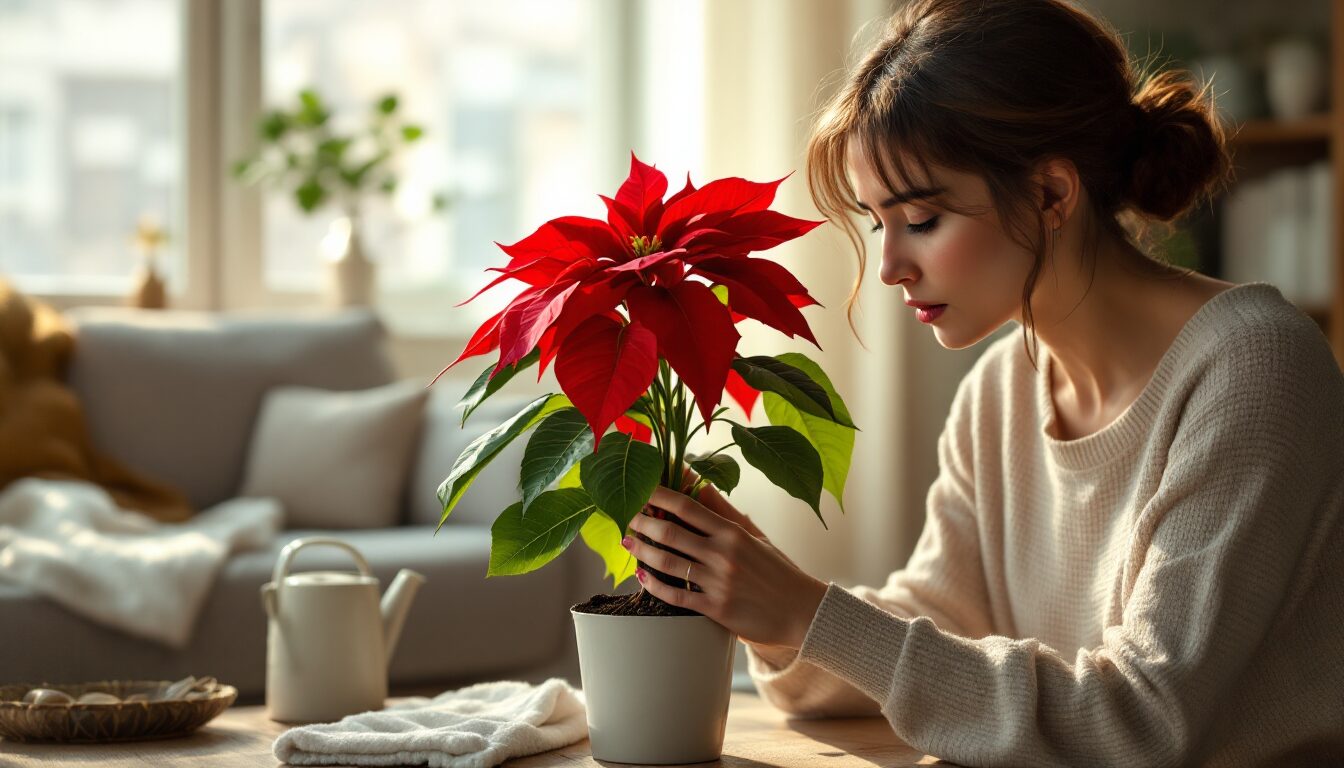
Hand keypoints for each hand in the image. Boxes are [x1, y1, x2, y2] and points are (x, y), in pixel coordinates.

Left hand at [623, 485, 828, 649]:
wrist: (802, 610)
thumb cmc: (777, 570)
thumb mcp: (754, 536)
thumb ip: (725, 512)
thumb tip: (700, 483)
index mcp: (732, 532)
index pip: (687, 506)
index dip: (658, 495)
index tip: (641, 489)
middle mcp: (723, 553)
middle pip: (671, 532)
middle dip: (642, 523)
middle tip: (625, 516)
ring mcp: (718, 582)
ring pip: (668, 562)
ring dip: (642, 551)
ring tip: (627, 543)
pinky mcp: (716, 608)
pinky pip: (677, 595)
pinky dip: (655, 585)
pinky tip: (642, 576)